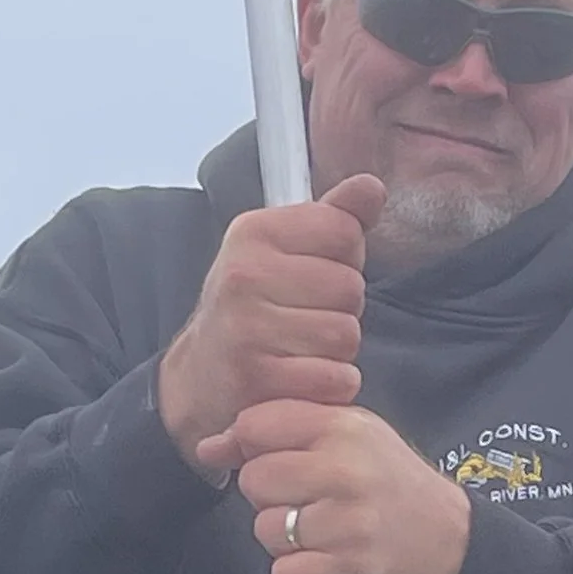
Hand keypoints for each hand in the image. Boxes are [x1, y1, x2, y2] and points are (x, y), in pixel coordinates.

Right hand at [156, 176, 383, 461]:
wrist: (199, 377)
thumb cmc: (253, 309)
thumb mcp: (282, 252)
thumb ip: (333, 218)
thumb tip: (373, 187)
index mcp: (253, 232)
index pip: (345, 230)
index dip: (345, 259)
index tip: (313, 278)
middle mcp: (243, 275)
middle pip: (350, 287)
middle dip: (341, 310)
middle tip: (305, 323)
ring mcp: (245, 328)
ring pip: (345, 335)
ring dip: (337, 352)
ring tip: (303, 352)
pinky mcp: (255, 379)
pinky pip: (334, 379)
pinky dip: (332, 386)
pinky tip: (304, 380)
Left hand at [207, 399, 473, 573]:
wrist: (450, 543)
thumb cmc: (391, 487)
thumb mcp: (351, 436)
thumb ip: (282, 431)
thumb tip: (209, 447)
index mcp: (344, 428)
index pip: (257, 425)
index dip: (254, 447)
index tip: (279, 462)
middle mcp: (346, 472)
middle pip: (254, 481)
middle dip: (272, 497)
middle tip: (308, 503)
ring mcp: (348, 525)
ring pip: (266, 531)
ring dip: (286, 541)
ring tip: (323, 535)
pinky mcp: (348, 572)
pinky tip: (326, 563)